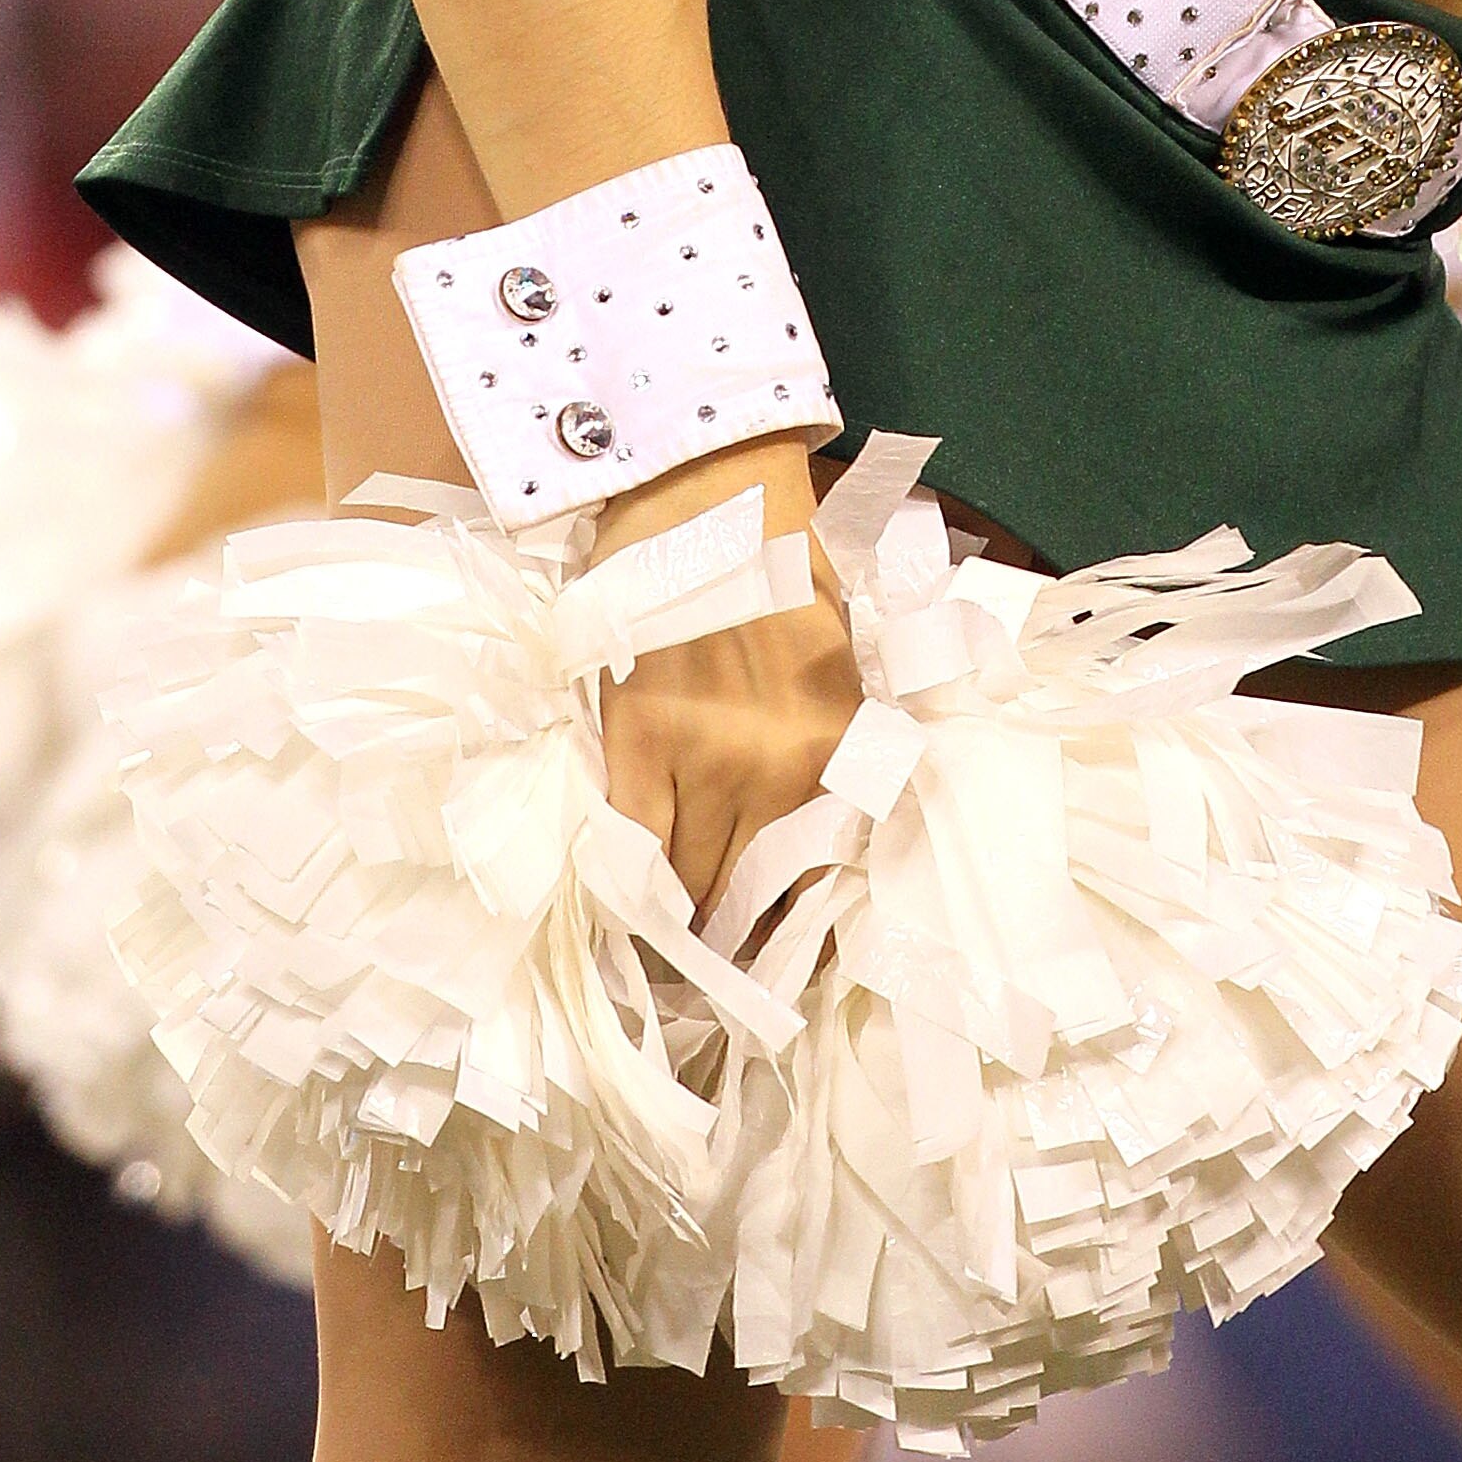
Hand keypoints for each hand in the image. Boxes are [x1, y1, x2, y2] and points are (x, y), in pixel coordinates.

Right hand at [587, 436, 861, 922]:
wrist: (708, 494)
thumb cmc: (778, 566)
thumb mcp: (833, 665)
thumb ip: (821, 751)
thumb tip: (807, 833)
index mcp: (835, 751)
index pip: (813, 881)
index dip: (783, 932)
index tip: (768, 960)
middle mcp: (778, 772)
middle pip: (746, 896)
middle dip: (729, 939)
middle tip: (712, 967)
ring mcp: (705, 763)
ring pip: (688, 886)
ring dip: (678, 922)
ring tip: (667, 951)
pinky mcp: (638, 744)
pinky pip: (632, 848)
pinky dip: (629, 887)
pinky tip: (626, 912)